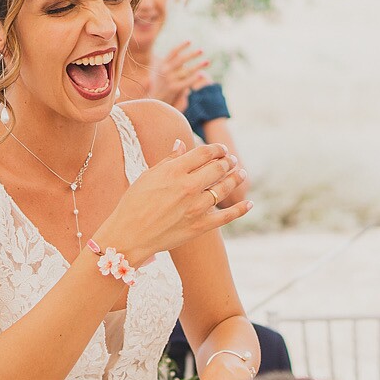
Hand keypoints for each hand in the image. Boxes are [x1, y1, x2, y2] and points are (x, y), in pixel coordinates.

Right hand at [92, 141, 247, 263]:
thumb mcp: (148, 176)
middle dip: (228, 161)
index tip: (221, 150)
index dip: (217, 149)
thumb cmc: (134, 204)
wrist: (129, 235)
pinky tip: (249, 203)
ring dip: (236, 178)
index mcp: (174, 171)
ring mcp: (196, 207)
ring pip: (225, 188)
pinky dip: (241, 209)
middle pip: (218, 168)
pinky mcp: (201, 226)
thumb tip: (181, 144)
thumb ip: (169, 160)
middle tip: (232, 160)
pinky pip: (227, 216)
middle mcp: (188, 186)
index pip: (204, 153)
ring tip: (241, 173)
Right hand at [147, 41, 210, 111]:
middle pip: (181, 59)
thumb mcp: (161, 74)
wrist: (154, 102)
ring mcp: (169, 79)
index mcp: (161, 65)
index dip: (181, 46)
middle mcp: (165, 70)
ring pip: (187, 70)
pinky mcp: (173, 88)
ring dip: (198, 65)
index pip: (172, 52)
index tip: (190, 41)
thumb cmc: (160, 87)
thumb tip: (181, 59)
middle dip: (192, 54)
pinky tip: (202, 74)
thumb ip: (170, 66)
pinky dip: (194, 78)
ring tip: (208, 62)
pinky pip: (187, 82)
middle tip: (202, 50)